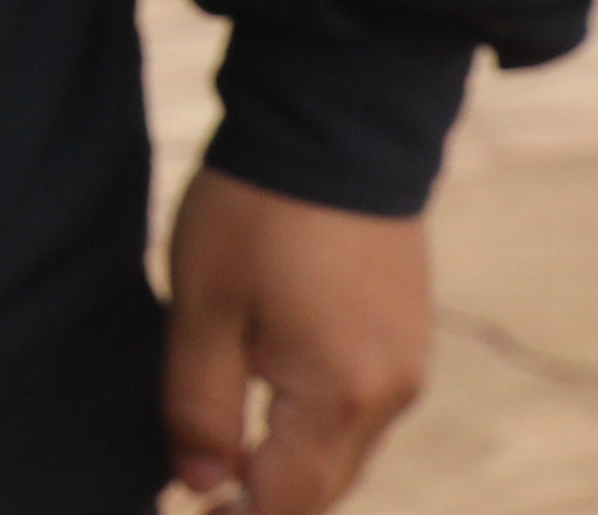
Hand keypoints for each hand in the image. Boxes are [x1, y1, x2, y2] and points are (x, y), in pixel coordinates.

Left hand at [162, 168, 434, 513]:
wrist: (335, 120)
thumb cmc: (258, 210)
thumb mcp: (203, 308)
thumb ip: (197, 408)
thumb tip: (198, 485)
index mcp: (340, 396)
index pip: (286, 505)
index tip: (188, 502)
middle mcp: (391, 394)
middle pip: (322, 488)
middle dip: (262, 499)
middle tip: (197, 478)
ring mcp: (409, 365)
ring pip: (344, 453)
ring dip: (289, 463)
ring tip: (224, 442)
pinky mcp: (409, 337)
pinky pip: (361, 411)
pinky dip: (316, 423)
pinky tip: (268, 395)